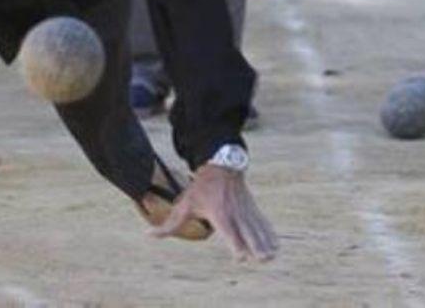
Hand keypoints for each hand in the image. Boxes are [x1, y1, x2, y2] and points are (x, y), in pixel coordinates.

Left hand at [149, 164, 277, 261]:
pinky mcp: (252, 208)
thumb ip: (170, 224)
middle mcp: (234, 213)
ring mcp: (245, 210)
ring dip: (265, 243)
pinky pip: (263, 223)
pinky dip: (270, 234)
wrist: (221, 165)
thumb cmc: (201, 188)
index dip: (236, 244)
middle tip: (262, 259)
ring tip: (269, 258)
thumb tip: (149, 235)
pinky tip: (276, 246)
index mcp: (218, 213)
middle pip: (247, 232)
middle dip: (255, 246)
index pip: (229, 230)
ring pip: (257, 229)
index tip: (241, 257)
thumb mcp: (185, 204)